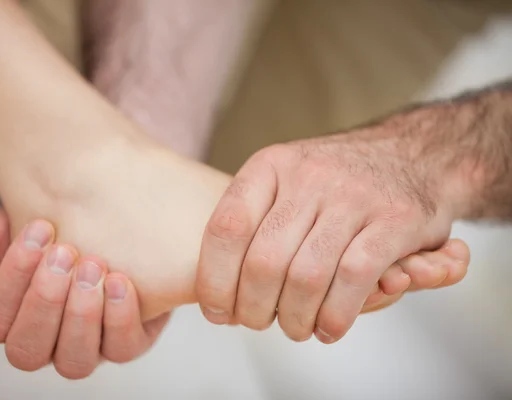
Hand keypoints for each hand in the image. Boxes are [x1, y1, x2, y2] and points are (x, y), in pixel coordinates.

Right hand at [0, 210, 168, 378]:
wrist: (114, 228)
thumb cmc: (56, 230)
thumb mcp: (10, 228)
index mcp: (10, 320)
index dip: (10, 278)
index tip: (40, 228)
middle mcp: (46, 343)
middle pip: (26, 350)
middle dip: (44, 298)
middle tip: (63, 251)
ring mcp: (87, 348)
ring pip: (74, 363)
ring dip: (79, 313)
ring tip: (91, 266)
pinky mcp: (128, 343)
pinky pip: (122, 348)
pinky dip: (119, 316)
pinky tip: (117, 280)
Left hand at [197, 128, 463, 342]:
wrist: (415, 152)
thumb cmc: (337, 181)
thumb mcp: (286, 180)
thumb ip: (254, 222)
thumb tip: (217, 292)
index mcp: (272, 165)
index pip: (226, 228)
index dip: (214, 280)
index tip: (217, 310)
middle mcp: (309, 175)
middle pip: (263, 262)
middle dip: (253, 309)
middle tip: (258, 322)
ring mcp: (354, 196)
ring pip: (306, 277)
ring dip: (294, 318)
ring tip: (295, 327)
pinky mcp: (395, 220)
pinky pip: (353, 279)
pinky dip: (335, 315)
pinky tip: (329, 327)